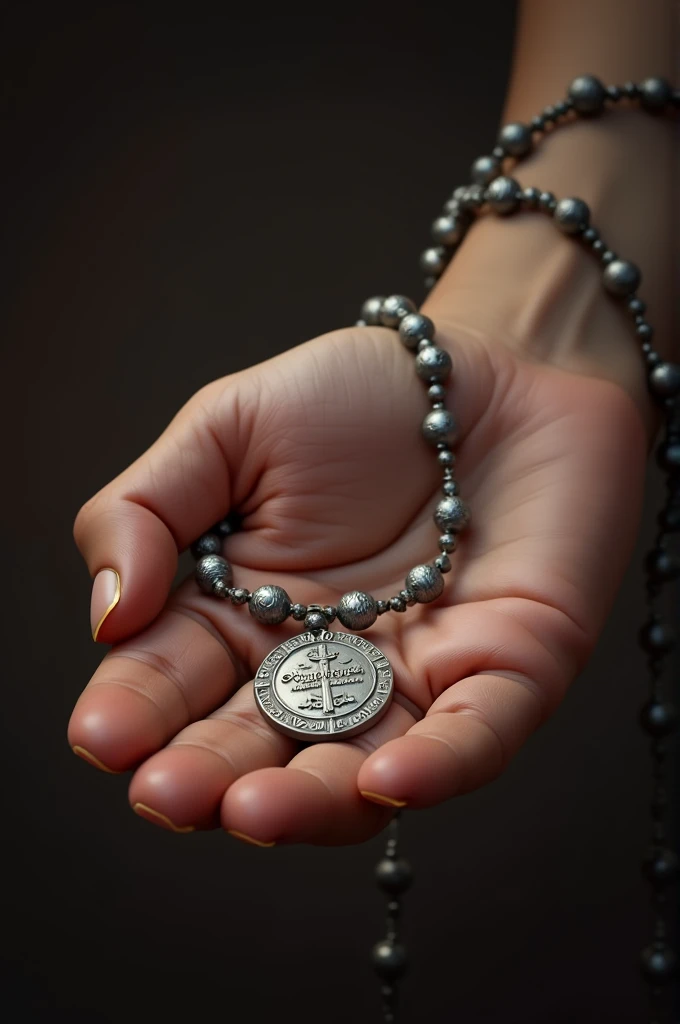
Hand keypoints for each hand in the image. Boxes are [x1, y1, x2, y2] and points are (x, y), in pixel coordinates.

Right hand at [68, 317, 646, 844]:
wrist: (491, 369)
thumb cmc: (359, 394)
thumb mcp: (228, 427)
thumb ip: (148, 509)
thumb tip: (107, 613)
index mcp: (243, 611)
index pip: (174, 678)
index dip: (136, 711)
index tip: (103, 736)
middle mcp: (321, 663)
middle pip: (255, 741)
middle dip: (205, 775)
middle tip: (165, 794)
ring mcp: (414, 677)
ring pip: (354, 766)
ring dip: (303, 801)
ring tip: (250, 811)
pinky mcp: (507, 671)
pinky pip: (475, 736)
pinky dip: (436, 767)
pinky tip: (384, 780)